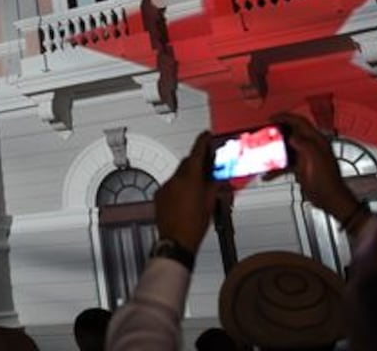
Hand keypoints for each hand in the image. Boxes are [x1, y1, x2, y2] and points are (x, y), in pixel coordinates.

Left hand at [154, 132, 219, 252]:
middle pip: (187, 163)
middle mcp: (175, 180)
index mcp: (189, 180)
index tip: (207, 135)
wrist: (176, 241)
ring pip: (179, 174)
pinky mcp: (159, 194)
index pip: (197, 153)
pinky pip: (171, 184)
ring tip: (199, 187)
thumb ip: (214, 186)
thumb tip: (217, 176)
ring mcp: (165, 187)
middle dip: (198, 163)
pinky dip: (179, 186)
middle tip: (209, 166)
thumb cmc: (193, 227)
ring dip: (189, 176)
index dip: (203, 142)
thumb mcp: (210, 203)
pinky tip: (187, 196)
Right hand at [271, 113, 356, 220]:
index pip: (300, 121)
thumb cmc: (326, 181)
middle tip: (266, 132)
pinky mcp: (302, 167)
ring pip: (287, 148)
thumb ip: (303, 143)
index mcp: (316, 140)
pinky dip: (277, 167)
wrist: (330, 199)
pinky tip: (269, 174)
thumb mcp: (314, 158)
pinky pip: (286, 163)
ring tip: (264, 151)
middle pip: (291, 133)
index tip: (272, 118)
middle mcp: (312, 146)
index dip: (285, 117)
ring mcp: (306, 157)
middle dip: (277, 132)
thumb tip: (292, 136)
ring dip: (275, 150)